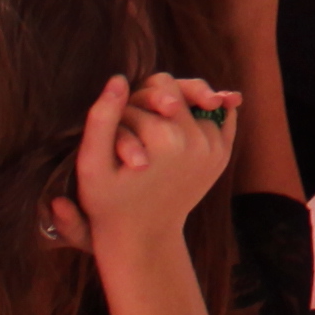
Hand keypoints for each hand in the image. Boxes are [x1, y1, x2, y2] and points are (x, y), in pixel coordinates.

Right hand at [68, 73, 232, 253]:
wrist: (142, 236)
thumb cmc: (108, 201)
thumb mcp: (92, 162)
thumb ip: (102, 118)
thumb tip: (119, 79)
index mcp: (165, 139)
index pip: (154, 88)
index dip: (133, 98)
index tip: (120, 117)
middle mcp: (198, 142)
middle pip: (180, 90)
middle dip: (157, 97)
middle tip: (139, 114)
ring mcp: (215, 150)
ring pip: (198, 102)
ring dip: (180, 105)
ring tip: (159, 121)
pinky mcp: (223, 156)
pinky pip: (221, 118)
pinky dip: (209, 111)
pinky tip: (192, 114)